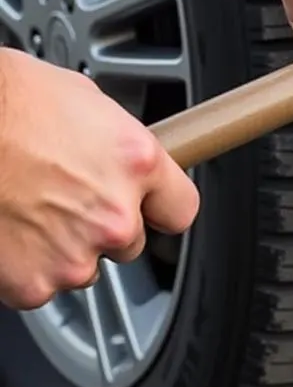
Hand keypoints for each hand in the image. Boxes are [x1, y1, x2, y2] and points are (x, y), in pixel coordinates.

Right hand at [0, 49, 199, 309]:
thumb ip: (117, 143)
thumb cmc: (10, 105)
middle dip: (105, 223)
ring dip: (65, 245)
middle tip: (67, 195)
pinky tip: (10, 227)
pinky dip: (26, 264)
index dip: (161, 205)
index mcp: (136, 163)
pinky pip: (41, 283)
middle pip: (131, 239)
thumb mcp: (85, 102)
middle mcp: (115, 216)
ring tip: (30, 205)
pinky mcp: (32, 284)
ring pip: (84, 264)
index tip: (152, 204)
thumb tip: (123, 156)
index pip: (181, 208)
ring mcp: (74, 255)